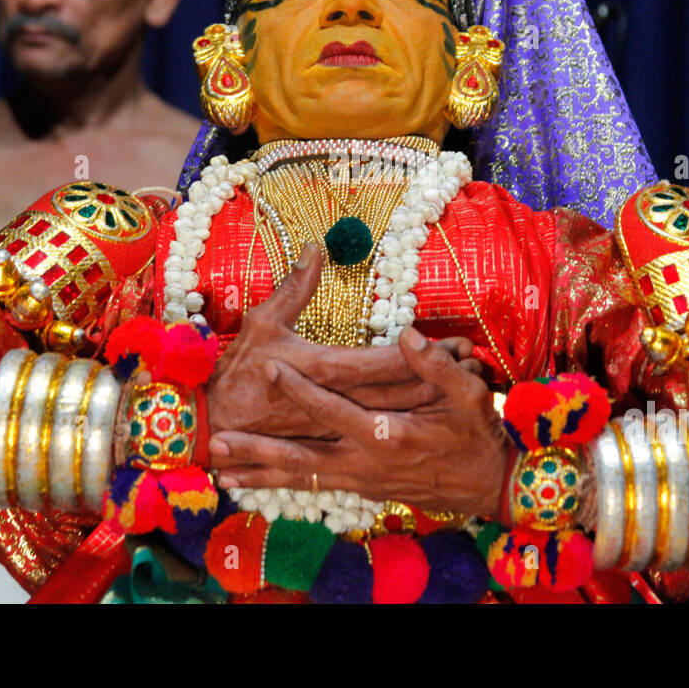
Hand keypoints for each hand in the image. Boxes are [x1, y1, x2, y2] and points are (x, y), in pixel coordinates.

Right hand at [204, 242, 482, 437]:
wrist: (213, 425)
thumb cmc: (236, 372)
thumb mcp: (261, 323)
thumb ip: (294, 287)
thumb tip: (316, 248)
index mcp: (321, 369)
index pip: (381, 363)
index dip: (418, 353)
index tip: (452, 342)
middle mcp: (337, 401)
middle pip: (400, 392)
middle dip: (439, 377)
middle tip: (475, 362)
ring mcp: (338, 424)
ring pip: (397, 414)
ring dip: (433, 399)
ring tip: (470, 384)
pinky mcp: (336, 439)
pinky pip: (384, 429)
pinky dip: (414, 419)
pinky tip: (439, 412)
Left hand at [210, 325, 509, 517]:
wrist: (489, 488)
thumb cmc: (479, 437)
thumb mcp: (470, 396)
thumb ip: (436, 366)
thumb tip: (407, 335)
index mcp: (386, 435)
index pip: (333, 408)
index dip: (300, 387)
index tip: (270, 367)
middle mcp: (365, 463)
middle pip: (300, 458)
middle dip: (257, 453)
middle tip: (219, 445)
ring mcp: (361, 481)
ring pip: (302, 478)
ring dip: (261, 475)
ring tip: (221, 472)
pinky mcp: (363, 490)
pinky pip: (315, 487)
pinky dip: (283, 487)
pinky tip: (257, 485)